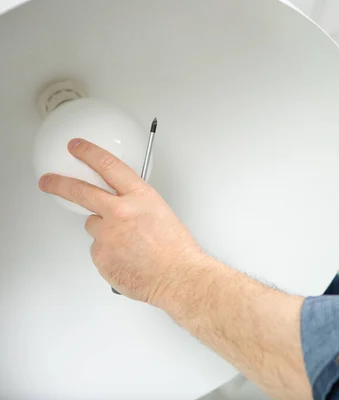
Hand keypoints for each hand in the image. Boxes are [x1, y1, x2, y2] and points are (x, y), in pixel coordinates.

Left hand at [38, 138, 204, 305]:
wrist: (178, 277)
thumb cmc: (176, 250)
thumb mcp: (162, 213)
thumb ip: (137, 205)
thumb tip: (123, 205)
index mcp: (140, 197)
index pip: (109, 165)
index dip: (89, 153)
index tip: (78, 148)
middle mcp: (120, 212)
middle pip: (81, 191)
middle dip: (59, 184)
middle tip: (49, 181)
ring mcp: (107, 235)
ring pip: (93, 226)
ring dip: (104, 231)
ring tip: (128, 244)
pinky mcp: (100, 256)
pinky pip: (98, 250)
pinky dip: (108, 253)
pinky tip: (127, 258)